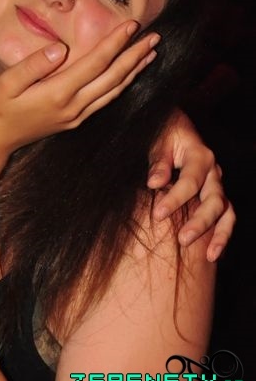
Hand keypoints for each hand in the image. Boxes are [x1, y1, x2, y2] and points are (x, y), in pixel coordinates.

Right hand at [0, 20, 159, 180]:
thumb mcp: (5, 83)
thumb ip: (32, 65)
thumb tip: (59, 48)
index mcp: (57, 94)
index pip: (95, 64)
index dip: (115, 43)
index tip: (132, 25)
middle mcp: (73, 106)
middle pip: (112, 78)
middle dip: (135, 56)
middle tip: (154, 36)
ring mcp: (76, 115)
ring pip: (113, 90)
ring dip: (134, 71)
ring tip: (150, 53)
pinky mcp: (74, 119)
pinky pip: (105, 99)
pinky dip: (121, 84)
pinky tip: (128, 74)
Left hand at [148, 109, 235, 260]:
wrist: (174, 126)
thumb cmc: (163, 133)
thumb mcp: (159, 140)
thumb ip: (158, 162)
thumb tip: (154, 183)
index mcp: (200, 155)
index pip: (191, 181)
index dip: (175, 199)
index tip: (158, 214)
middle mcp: (213, 171)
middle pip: (214, 200)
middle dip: (200, 222)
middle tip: (183, 239)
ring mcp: (216, 184)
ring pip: (226, 211)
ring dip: (218, 233)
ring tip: (208, 255)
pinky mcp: (215, 194)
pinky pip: (226, 216)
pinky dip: (222, 234)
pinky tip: (211, 253)